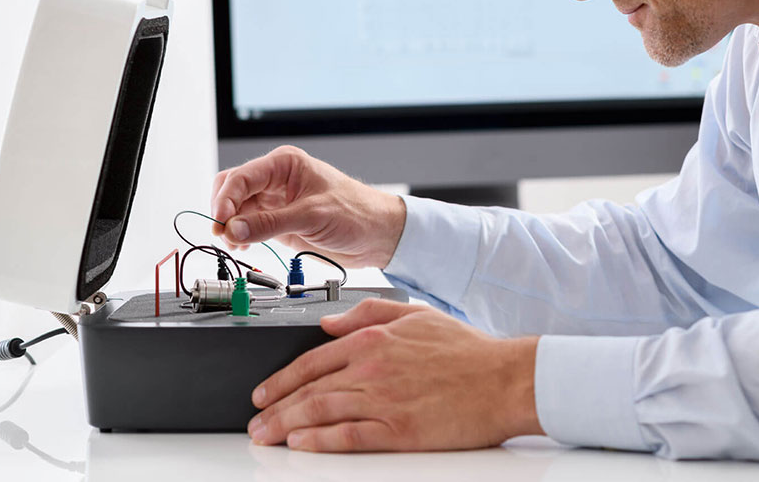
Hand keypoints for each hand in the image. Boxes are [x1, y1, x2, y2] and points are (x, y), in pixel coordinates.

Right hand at [210, 146, 406, 268]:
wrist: (377, 235)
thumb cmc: (357, 213)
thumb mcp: (312, 216)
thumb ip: (271, 223)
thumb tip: (234, 229)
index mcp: (285, 164)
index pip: (241, 177)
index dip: (225, 200)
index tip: (219, 223)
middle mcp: (276, 179)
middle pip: (232, 189)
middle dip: (224, 211)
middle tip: (224, 234)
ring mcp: (275, 201)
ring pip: (237, 209)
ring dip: (230, 225)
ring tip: (234, 242)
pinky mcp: (278, 221)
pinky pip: (248, 224)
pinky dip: (240, 234)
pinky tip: (242, 244)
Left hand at [246, 299, 543, 451]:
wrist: (504, 379)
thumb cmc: (468, 351)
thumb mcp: (416, 314)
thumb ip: (368, 313)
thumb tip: (329, 321)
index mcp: (373, 339)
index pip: (311, 360)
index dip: (280, 378)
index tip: (262, 391)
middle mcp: (372, 368)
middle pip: (308, 389)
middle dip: (274, 407)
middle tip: (254, 421)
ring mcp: (383, 400)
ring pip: (320, 412)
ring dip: (286, 425)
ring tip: (266, 436)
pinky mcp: (398, 429)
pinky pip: (349, 437)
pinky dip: (320, 442)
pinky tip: (302, 445)